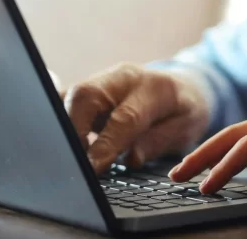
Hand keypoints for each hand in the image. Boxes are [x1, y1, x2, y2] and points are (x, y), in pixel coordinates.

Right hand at [63, 64, 210, 173]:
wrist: (183, 87)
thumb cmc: (184, 110)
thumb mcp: (186, 129)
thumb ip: (158, 142)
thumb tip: (131, 158)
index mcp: (154, 87)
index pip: (125, 117)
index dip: (106, 144)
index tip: (93, 168)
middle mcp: (123, 78)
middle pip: (86, 96)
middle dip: (74, 130)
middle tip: (74, 162)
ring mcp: (103, 80)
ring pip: (71, 96)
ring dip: (64, 127)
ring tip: (68, 156)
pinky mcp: (89, 89)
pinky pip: (66, 100)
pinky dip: (61, 121)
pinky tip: (62, 142)